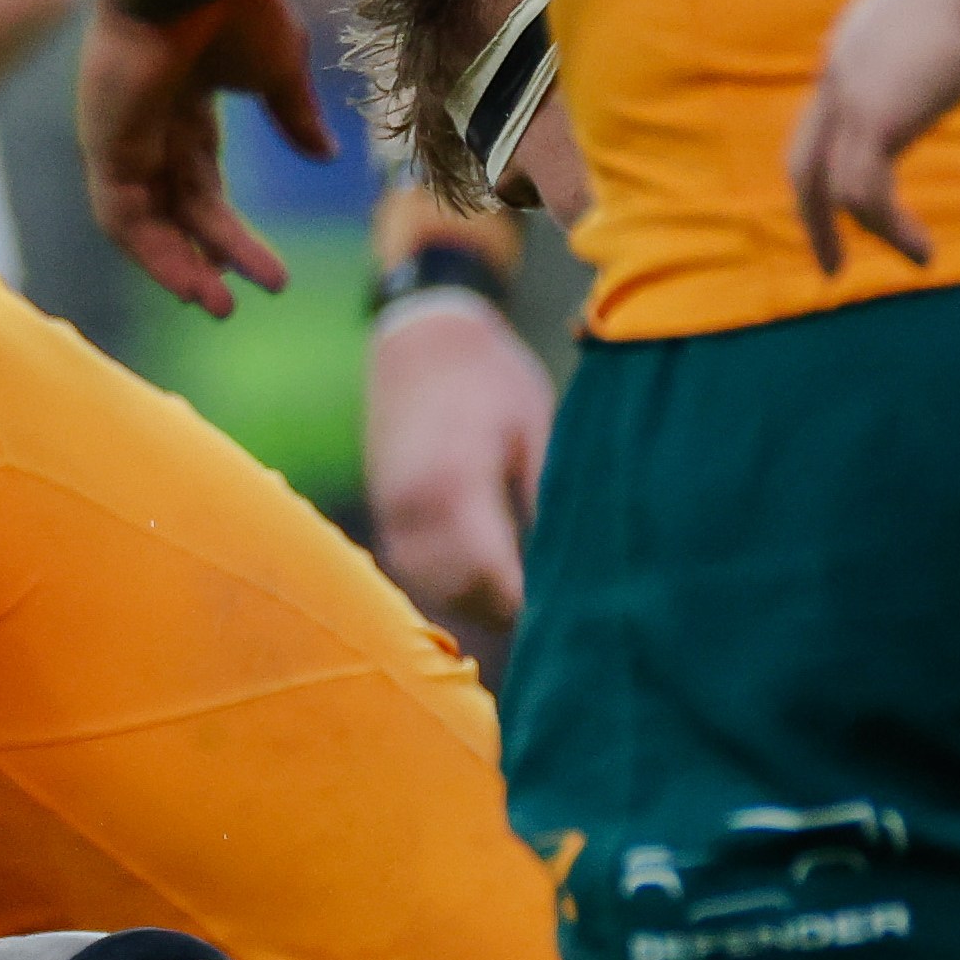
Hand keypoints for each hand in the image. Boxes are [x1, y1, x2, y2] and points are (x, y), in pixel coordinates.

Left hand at [77, 0, 324, 316]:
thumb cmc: (233, 0)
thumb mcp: (278, 67)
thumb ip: (293, 114)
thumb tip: (325, 157)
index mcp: (185, 99)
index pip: (202, 179)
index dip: (229, 228)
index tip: (272, 274)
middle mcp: (148, 122)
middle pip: (181, 205)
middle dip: (214, 253)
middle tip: (246, 299)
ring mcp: (121, 135)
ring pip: (146, 221)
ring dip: (179, 266)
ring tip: (217, 306)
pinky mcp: (104, 144)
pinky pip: (120, 215)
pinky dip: (151, 251)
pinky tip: (187, 282)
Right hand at [361, 300, 557, 627]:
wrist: (422, 337)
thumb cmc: (491, 376)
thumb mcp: (536, 429)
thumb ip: (546, 499)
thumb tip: (574, 566)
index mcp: (455, 484)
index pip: (492, 576)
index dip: (529, 606)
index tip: (570, 617)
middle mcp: (413, 507)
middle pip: (461, 593)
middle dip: (507, 613)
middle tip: (557, 622)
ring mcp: (393, 512)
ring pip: (434, 588)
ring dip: (477, 604)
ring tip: (527, 607)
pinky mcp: (385, 511)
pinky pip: (416, 569)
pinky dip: (451, 584)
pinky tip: (489, 582)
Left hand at [785, 0, 959, 275]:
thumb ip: (940, 16)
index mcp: (849, 46)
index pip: (821, 123)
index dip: (833, 168)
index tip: (857, 203)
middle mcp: (837, 74)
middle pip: (804, 163)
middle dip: (814, 218)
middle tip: (831, 265)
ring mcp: (851, 97)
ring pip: (834, 190)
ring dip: (871, 234)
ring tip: (915, 258)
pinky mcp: (880, 119)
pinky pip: (869, 196)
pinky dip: (893, 231)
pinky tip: (924, 252)